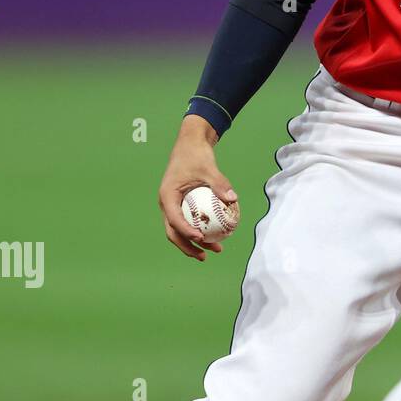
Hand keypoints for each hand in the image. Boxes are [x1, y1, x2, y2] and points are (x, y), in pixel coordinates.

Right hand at [157, 115, 237, 261]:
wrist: (190, 144)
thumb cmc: (196, 155)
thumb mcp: (208, 167)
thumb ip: (219, 183)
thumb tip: (233, 199)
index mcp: (167, 196)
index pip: (174, 219)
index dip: (186, 231)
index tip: (201, 238)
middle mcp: (167, 204)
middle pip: (174, 232)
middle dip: (188, 246)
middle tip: (205, 256)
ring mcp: (173, 205)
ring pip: (180, 230)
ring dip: (195, 242)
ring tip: (215, 250)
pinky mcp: (181, 204)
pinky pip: (189, 221)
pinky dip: (200, 230)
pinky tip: (217, 236)